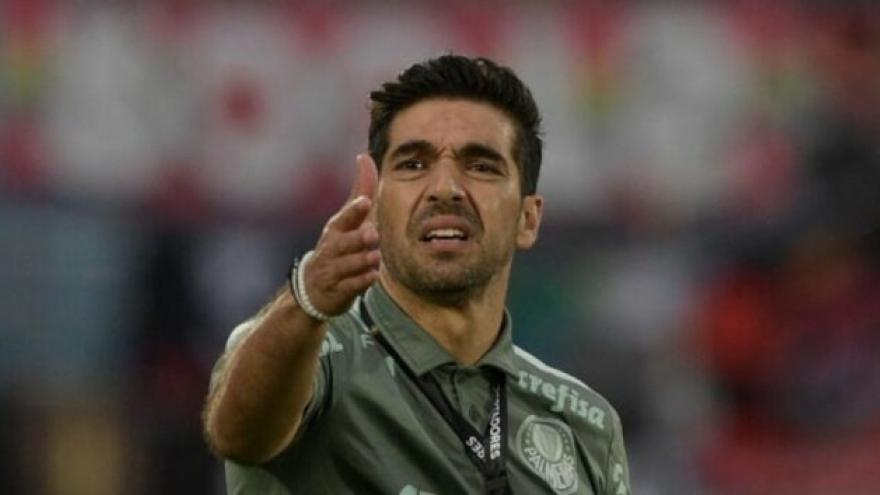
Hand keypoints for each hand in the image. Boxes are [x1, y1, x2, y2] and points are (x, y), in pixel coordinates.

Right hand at [301, 154, 380, 315]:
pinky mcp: (339, 290)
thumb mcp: (347, 218)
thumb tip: (364, 156)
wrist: (315, 288)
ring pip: (348, 265)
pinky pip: (351, 286)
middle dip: (357, 238)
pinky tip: (373, 276)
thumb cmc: (338, 245)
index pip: (345, 218)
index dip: (354, 210)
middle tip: (372, 233)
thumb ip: (361, 190)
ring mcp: (334, 270)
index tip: (365, 202)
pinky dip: (361, 282)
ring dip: (361, 260)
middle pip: (344, 242)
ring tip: (374, 256)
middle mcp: (333, 248)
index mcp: (336, 228)